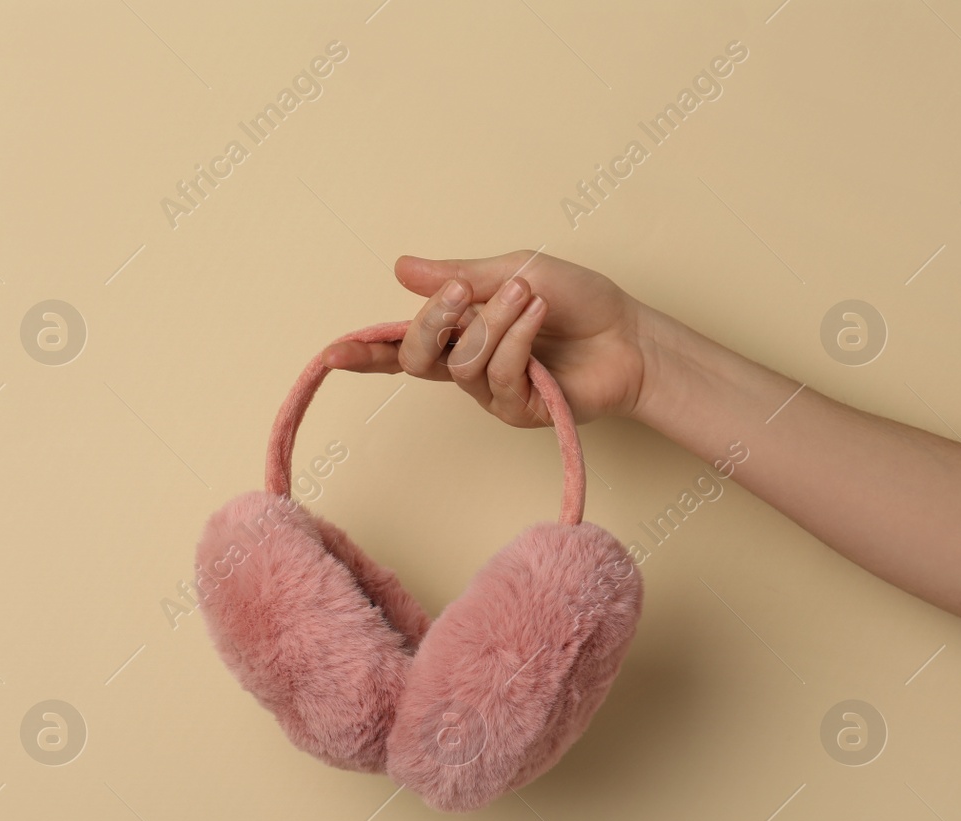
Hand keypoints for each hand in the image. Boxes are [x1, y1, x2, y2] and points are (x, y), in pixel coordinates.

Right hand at [322, 251, 650, 426]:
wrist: (630, 334)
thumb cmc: (578, 301)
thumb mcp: (514, 271)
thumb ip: (458, 276)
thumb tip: (400, 269)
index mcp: (458, 330)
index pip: (399, 344)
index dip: (363, 352)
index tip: (331, 354)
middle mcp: (465, 364)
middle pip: (415, 359)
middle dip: (432, 323)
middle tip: (464, 292)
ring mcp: (490, 392)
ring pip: (462, 363)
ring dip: (496, 321)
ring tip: (531, 294)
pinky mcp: (518, 411)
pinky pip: (499, 376)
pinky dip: (519, 340)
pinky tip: (540, 316)